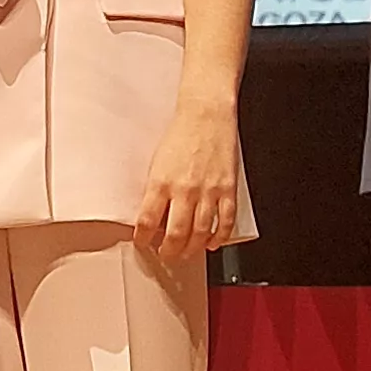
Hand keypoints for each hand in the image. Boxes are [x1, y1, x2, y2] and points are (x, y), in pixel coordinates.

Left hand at [132, 100, 244, 258]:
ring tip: (186, 253)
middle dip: (169, 252)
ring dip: (192, 249)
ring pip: (200, 233)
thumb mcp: (157, 162)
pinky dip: (219, 237)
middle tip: (166, 255)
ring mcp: (208, 192)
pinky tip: (213, 243)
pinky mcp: (227, 189)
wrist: (205, 114)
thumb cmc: (180, 133)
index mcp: (161, 182)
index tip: (143, 243)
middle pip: (175, 235)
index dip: (143, 239)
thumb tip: (153, 214)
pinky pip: (225, 221)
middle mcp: (184, 190)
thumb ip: (156, 188)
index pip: (147, 221)